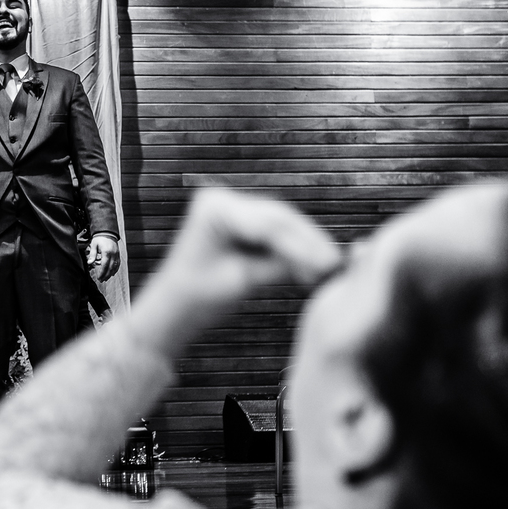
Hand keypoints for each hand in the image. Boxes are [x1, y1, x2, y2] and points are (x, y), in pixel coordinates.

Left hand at [87, 235, 120, 281]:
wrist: (107, 232)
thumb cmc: (99, 238)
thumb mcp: (94, 245)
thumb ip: (92, 255)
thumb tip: (89, 263)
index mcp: (106, 252)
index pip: (104, 266)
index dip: (102, 273)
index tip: (99, 278)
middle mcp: (113, 254)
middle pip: (110, 268)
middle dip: (106, 275)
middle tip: (102, 280)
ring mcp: (116, 254)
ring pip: (115, 267)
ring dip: (111, 274)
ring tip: (106, 278)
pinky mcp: (118, 254)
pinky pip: (118, 264)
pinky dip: (115, 269)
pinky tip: (112, 273)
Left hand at [159, 188, 340, 310]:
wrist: (171, 309)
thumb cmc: (196, 297)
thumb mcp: (241, 281)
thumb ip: (278, 266)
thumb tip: (320, 262)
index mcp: (215, 208)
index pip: (269, 224)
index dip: (303, 245)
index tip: (328, 263)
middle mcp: (222, 199)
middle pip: (278, 218)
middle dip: (309, 243)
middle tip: (335, 264)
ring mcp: (230, 208)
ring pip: (280, 225)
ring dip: (304, 246)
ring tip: (328, 269)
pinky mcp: (238, 222)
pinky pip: (271, 233)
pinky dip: (291, 250)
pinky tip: (311, 268)